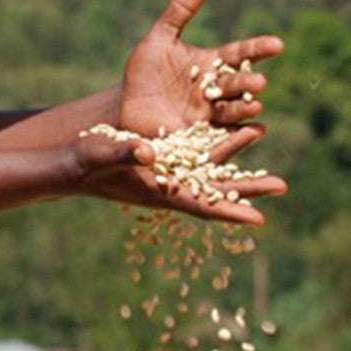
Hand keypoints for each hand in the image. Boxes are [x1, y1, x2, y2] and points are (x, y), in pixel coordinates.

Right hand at [68, 125, 286, 226]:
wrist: (68, 162)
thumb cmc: (82, 162)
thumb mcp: (101, 154)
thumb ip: (123, 152)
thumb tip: (149, 151)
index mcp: (156, 191)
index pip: (198, 205)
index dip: (228, 212)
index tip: (259, 219)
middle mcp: (167, 185)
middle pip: (213, 190)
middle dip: (247, 189)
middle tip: (282, 185)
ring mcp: (165, 174)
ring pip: (208, 169)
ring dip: (234, 158)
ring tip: (259, 136)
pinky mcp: (160, 160)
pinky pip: (194, 155)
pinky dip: (213, 145)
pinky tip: (227, 130)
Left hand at [114, 0, 283, 137]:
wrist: (124, 108)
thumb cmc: (144, 72)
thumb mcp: (159, 38)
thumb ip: (180, 10)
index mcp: (211, 64)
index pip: (239, 54)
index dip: (257, 49)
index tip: (277, 44)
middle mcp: (216, 91)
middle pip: (237, 85)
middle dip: (248, 83)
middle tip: (257, 82)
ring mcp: (211, 116)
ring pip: (233, 112)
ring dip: (245, 109)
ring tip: (253, 105)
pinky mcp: (200, 140)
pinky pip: (222, 138)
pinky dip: (238, 136)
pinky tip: (254, 132)